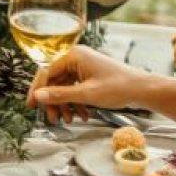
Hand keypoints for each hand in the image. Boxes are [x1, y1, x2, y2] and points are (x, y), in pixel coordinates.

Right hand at [27, 45, 149, 123]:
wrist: (143, 90)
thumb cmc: (118, 88)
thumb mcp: (86, 94)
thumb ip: (60, 95)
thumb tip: (37, 96)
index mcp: (73, 55)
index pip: (46, 72)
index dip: (37, 90)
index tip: (31, 106)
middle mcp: (76, 58)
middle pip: (54, 81)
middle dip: (53, 101)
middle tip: (51, 119)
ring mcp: (83, 66)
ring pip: (64, 87)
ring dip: (65, 105)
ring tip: (69, 120)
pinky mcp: (90, 75)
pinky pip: (75, 88)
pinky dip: (76, 103)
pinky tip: (82, 115)